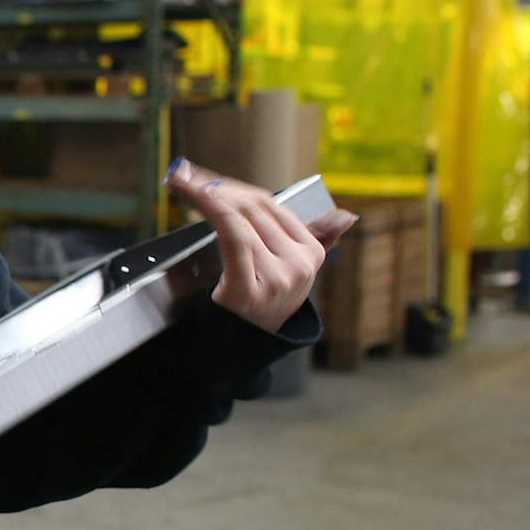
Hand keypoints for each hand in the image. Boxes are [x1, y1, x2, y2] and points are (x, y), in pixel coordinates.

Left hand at [167, 159, 357, 332]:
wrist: (238, 353)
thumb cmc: (257, 308)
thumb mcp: (287, 274)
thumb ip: (314, 240)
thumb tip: (346, 217)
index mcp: (312, 254)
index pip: (272, 206)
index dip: (235, 187)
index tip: (205, 177)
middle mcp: (299, 265)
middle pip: (254, 208)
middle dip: (217, 188)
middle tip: (185, 176)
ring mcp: (278, 278)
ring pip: (241, 219)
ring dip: (206, 196)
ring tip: (182, 184)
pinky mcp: (250, 289)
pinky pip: (233, 234)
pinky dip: (212, 210)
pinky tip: (196, 197)